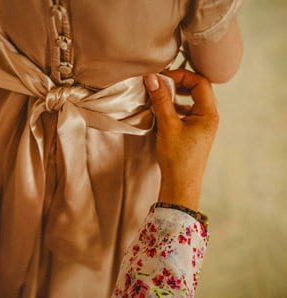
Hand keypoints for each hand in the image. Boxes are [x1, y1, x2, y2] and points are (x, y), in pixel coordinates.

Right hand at [144, 69, 219, 209]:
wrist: (180, 184)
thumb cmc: (177, 158)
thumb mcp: (168, 125)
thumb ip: (161, 100)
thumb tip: (153, 78)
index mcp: (209, 114)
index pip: (200, 82)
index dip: (181, 76)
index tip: (162, 78)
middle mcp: (209, 117)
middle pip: (197, 89)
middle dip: (178, 83)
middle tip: (160, 84)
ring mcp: (202, 124)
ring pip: (191, 100)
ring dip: (175, 95)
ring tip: (159, 97)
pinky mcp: (193, 131)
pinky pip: (186, 111)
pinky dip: (174, 106)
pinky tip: (161, 111)